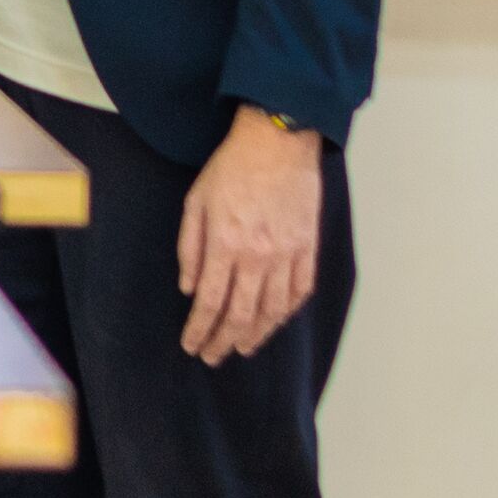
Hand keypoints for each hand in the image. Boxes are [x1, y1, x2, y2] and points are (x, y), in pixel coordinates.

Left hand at [177, 113, 321, 364]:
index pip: (210, 302)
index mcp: (225, 244)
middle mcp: (257, 256)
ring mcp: (287, 254)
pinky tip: (275, 320)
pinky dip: (287, 312)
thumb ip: (190, 248)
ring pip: (273, 310)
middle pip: (241, 315)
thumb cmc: (231, 166)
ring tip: (243, 347)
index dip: (199, 330)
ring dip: (256, 334)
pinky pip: (300, 291)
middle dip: (224, 341)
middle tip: (213, 356)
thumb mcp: (196, 202)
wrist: (278, 141)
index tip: (191, 345)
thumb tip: (189, 288)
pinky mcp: (308, 247)